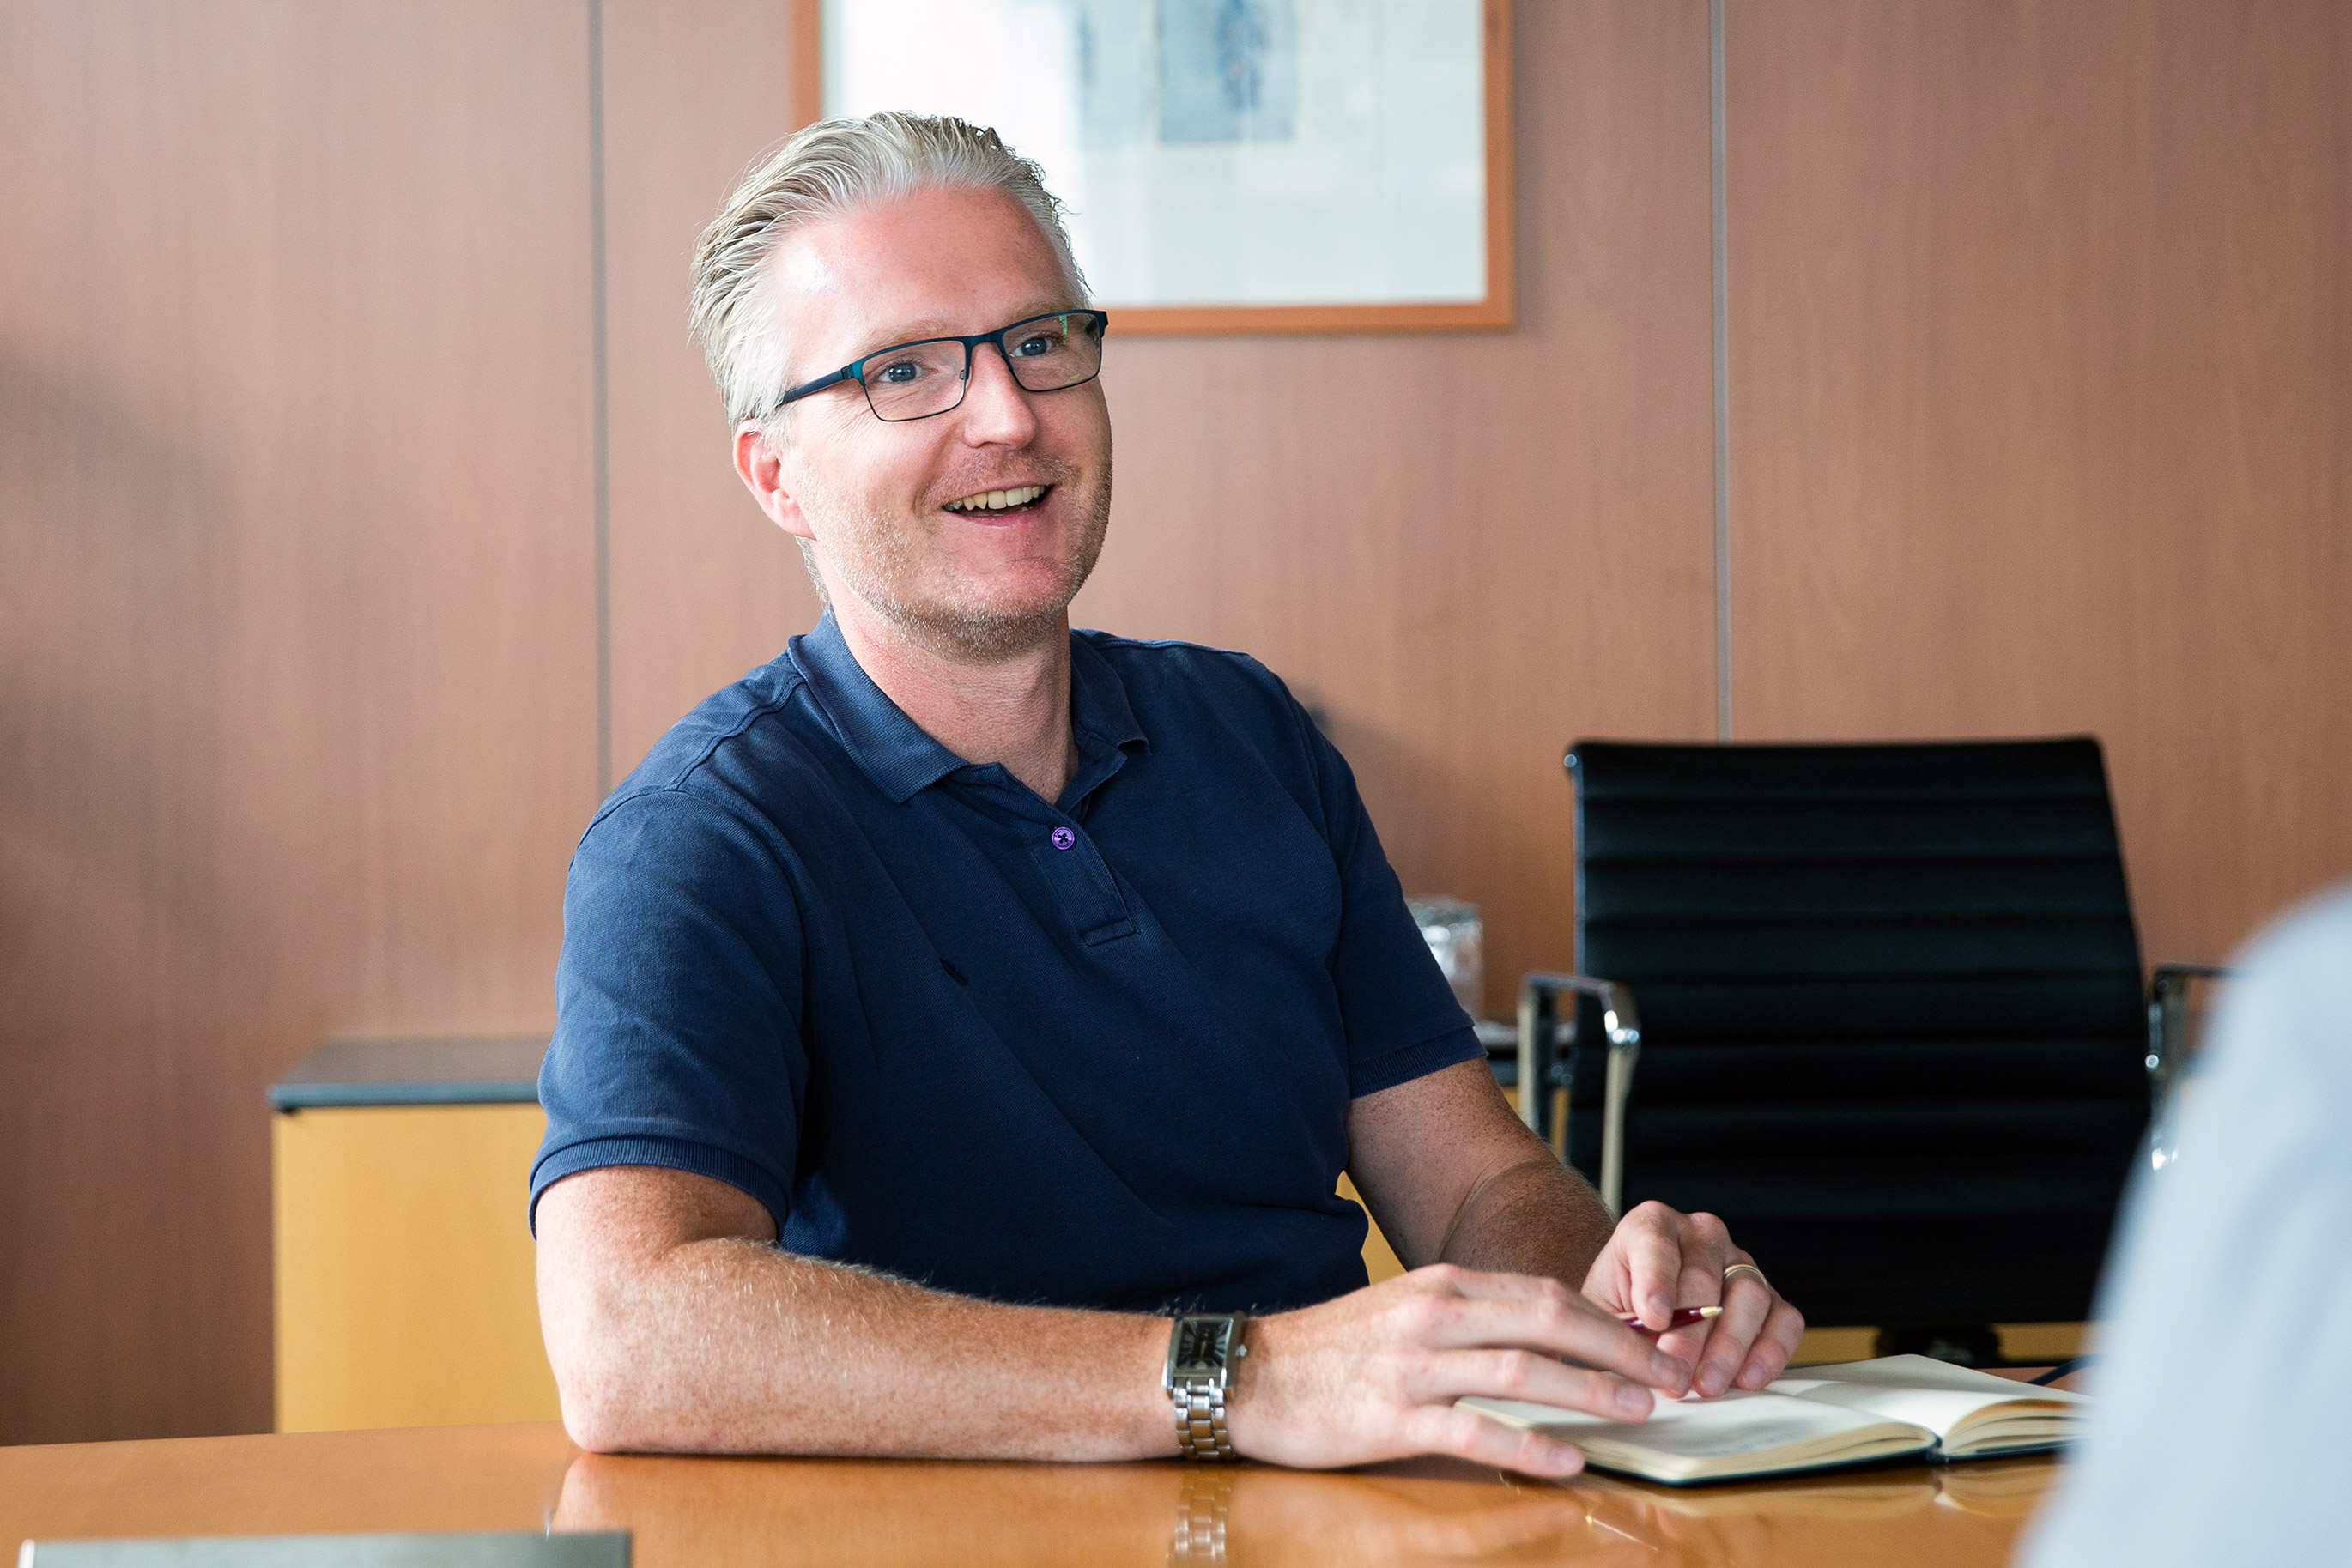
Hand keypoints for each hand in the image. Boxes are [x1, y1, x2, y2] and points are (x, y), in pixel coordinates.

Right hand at [1222, 1263, 1694, 1477]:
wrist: (1248, 1373)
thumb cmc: (1331, 1350)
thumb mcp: (1404, 1312)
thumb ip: (1468, 1320)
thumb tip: (1543, 1340)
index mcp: (1442, 1286)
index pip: (1546, 1293)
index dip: (1609, 1320)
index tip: (1653, 1345)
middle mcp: (1435, 1315)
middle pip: (1550, 1320)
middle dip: (1621, 1350)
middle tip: (1672, 1376)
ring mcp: (1414, 1365)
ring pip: (1523, 1371)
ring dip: (1590, 1392)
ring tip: (1639, 1413)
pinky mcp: (1392, 1417)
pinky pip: (1475, 1431)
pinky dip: (1529, 1446)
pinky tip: (1568, 1461)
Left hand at [1580, 1202, 1805, 1397]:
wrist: (1638, 1312)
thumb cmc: (1617, 1308)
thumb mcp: (1601, 1313)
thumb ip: (1616, 1329)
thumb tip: (1635, 1362)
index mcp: (1651, 1224)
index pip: (1656, 1244)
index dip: (1656, 1282)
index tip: (1653, 1319)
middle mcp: (1700, 1235)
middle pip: (1704, 1278)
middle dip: (1689, 1334)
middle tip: (1676, 1375)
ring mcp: (1739, 1262)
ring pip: (1749, 1296)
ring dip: (1729, 1347)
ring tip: (1706, 1384)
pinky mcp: (1769, 1296)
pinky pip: (1784, 1319)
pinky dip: (1770, 1351)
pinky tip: (1747, 1378)